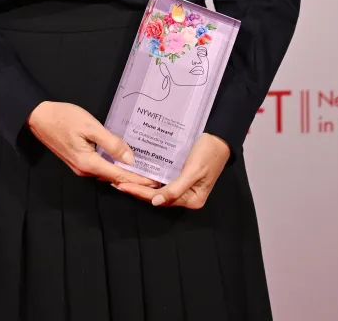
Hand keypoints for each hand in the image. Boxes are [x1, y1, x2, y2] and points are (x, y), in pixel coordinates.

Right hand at [26, 100, 160, 187]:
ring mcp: (80, 167)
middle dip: (136, 177)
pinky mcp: (78, 160)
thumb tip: (130, 159)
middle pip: (115, 177)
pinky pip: (101, 167)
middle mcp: (85, 170)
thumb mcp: (90, 126)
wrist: (39, 116)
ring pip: (108, 173)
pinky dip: (114, 165)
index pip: (120, 176)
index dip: (140, 178)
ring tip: (144, 167)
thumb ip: (111, 143)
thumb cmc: (64, 118)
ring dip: (125, 172)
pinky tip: (123, 159)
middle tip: (156, 174)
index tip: (157, 180)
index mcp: (89, 163)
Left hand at [112, 132, 230, 207]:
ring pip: (158, 187)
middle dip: (137, 189)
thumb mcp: (193, 171)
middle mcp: (187, 195)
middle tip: (117, 183)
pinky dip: (150, 176)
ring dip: (141, 183)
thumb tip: (155, 202)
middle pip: (157, 195)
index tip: (122, 186)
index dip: (140, 193)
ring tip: (123, 178)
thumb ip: (175, 189)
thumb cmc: (208, 152)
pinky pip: (163, 178)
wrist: (220, 135)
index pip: (160, 199)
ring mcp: (184, 184)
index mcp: (192, 199)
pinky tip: (138, 171)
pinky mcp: (181, 174)